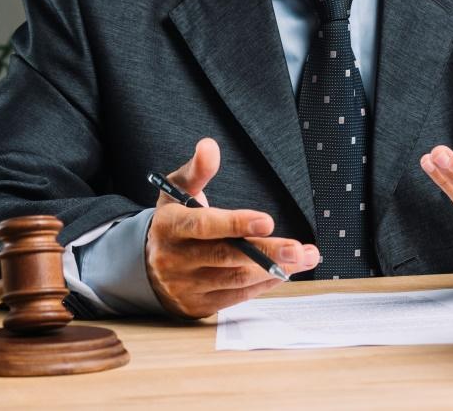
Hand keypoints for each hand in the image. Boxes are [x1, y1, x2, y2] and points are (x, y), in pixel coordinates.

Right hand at [145, 138, 319, 318]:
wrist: (147, 266)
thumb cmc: (174, 221)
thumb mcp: (178, 191)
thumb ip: (198, 170)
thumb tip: (209, 146)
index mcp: (170, 226)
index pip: (203, 226)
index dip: (235, 224)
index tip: (267, 221)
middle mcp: (175, 259)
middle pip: (226, 256)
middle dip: (267, 252)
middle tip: (299, 249)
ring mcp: (186, 286)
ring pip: (236, 278)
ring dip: (274, 269)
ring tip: (305, 258)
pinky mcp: (198, 305)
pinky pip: (237, 296)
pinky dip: (263, 284)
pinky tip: (285, 272)